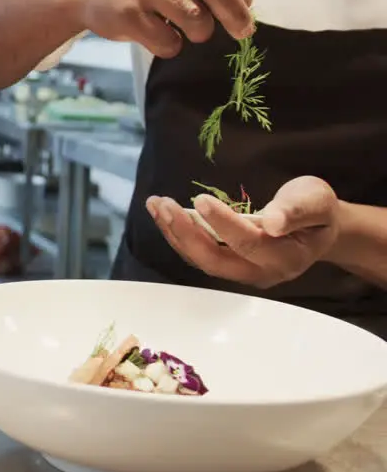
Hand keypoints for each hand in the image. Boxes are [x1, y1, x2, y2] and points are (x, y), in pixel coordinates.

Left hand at [146, 176, 339, 288]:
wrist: (316, 226)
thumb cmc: (316, 210)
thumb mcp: (314, 200)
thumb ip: (296, 210)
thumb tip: (272, 222)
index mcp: (287, 257)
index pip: (249, 243)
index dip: (223, 223)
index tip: (201, 199)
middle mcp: (261, 273)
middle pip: (215, 260)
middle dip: (185, 233)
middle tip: (165, 204)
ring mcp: (242, 273)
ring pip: (201, 259)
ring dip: (175, 233)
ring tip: (156, 204)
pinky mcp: (228, 265)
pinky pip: (198, 254)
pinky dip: (178, 234)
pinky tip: (163, 212)